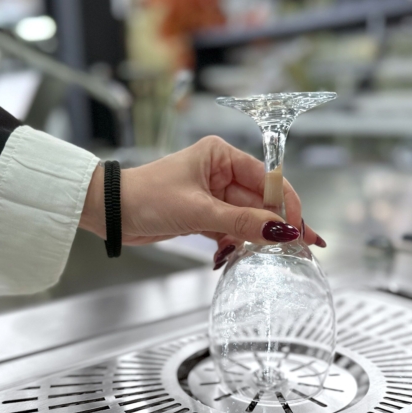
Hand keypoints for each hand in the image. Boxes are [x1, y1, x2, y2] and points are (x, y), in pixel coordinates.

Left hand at [79, 136, 324, 263]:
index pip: (267, 179)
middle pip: (260, 201)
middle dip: (274, 225)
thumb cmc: (147, 197)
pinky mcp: (204, 215)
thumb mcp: (198, 210)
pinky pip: (230, 229)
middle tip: (297, 249)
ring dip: (252, 237)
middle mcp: (221, 173)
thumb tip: (281, 232)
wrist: (110, 212)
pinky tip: (232, 254)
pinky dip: (233, 242)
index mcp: (221, 157)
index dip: (286, 204)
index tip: (300, 229)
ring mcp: (213, 195)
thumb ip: (241, 222)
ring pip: (246, 218)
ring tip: (267, 256)